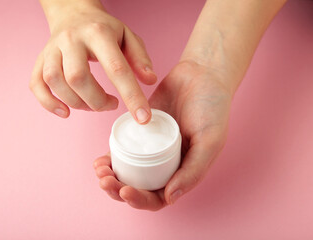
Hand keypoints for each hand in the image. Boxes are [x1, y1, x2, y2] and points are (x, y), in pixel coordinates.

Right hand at [29, 0, 155, 122]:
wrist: (73, 13)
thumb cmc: (103, 29)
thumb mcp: (128, 37)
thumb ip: (140, 58)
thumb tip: (149, 81)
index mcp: (98, 33)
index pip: (116, 68)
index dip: (131, 96)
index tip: (143, 118)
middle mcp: (71, 39)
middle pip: (78, 78)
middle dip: (97, 101)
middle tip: (111, 104)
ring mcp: (52, 49)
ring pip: (56, 82)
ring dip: (77, 103)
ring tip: (92, 105)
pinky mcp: (40, 59)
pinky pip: (36, 84)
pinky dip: (48, 103)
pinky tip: (65, 111)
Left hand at [94, 60, 232, 210]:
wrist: (202, 75)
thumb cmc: (213, 110)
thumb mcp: (209, 142)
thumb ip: (192, 171)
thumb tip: (169, 198)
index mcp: (181, 172)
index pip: (157, 197)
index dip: (140, 200)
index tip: (126, 191)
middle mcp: (163, 164)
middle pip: (137, 187)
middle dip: (118, 190)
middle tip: (105, 182)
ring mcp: (149, 148)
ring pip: (126, 171)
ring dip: (110, 177)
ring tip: (99, 171)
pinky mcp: (138, 130)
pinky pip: (121, 148)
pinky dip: (109, 157)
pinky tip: (99, 159)